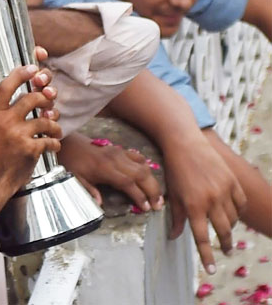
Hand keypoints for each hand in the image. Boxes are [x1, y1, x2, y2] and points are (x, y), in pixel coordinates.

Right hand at [0, 63, 60, 215]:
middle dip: (44, 97)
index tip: (31, 69)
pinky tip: (54, 144)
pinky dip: (54, 142)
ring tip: (55, 128)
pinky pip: (49, 140)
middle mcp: (6, 121)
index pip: (6, 87)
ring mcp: (19, 135)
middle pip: (31, 99)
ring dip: (54, 123)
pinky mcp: (31, 149)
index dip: (20, 75)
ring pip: (45, 119)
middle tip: (50, 100)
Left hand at [58, 132, 162, 209]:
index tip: (146, 208)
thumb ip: (89, 191)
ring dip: (152, 180)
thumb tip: (100, 204)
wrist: (69, 142)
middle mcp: (115, 159)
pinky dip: (146, 167)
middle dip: (152, 190)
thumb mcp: (75, 178)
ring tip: (158, 195)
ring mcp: (119, 153)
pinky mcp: (119, 150)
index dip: (139, 196)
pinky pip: (137, 157)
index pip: (127, 183)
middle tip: (158, 205)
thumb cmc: (71, 162)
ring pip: (142, 166)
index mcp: (104, 168)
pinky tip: (149, 177)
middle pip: (141, 174)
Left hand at [164, 135, 246, 273]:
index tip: (212, 270)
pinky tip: (233, 213)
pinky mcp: (233, 181)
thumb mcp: (172, 194)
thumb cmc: (175, 170)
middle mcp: (211, 200)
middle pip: (223, 231)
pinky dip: (238, 211)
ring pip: (233, 218)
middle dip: (224, 244)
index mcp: (193, 205)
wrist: (185, 144)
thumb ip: (175, 217)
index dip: (207, 255)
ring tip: (226, 230)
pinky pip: (241, 203)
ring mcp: (224, 190)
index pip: (201, 237)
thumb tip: (174, 236)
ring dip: (230, 227)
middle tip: (225, 252)